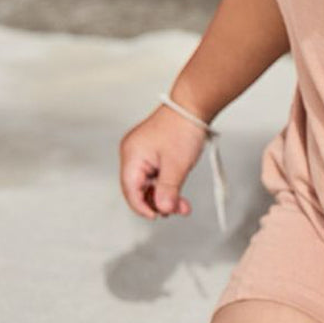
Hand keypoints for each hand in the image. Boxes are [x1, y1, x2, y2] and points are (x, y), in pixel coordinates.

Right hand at [118, 104, 207, 218]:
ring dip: (165, 196)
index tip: (158, 216)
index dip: (142, 207)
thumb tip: (162, 209)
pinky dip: (166, 185)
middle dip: (158, 202)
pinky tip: (179, 193)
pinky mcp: (152, 152)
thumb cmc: (182, 129)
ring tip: (182, 205)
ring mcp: (141, 152)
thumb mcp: (177, 165)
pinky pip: (155, 175)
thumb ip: (168, 190)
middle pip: (138, 189)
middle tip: (177, 210)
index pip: (130, 190)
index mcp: (132, 156)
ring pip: (148, 184)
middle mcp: (132, 154)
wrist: (193, 106)